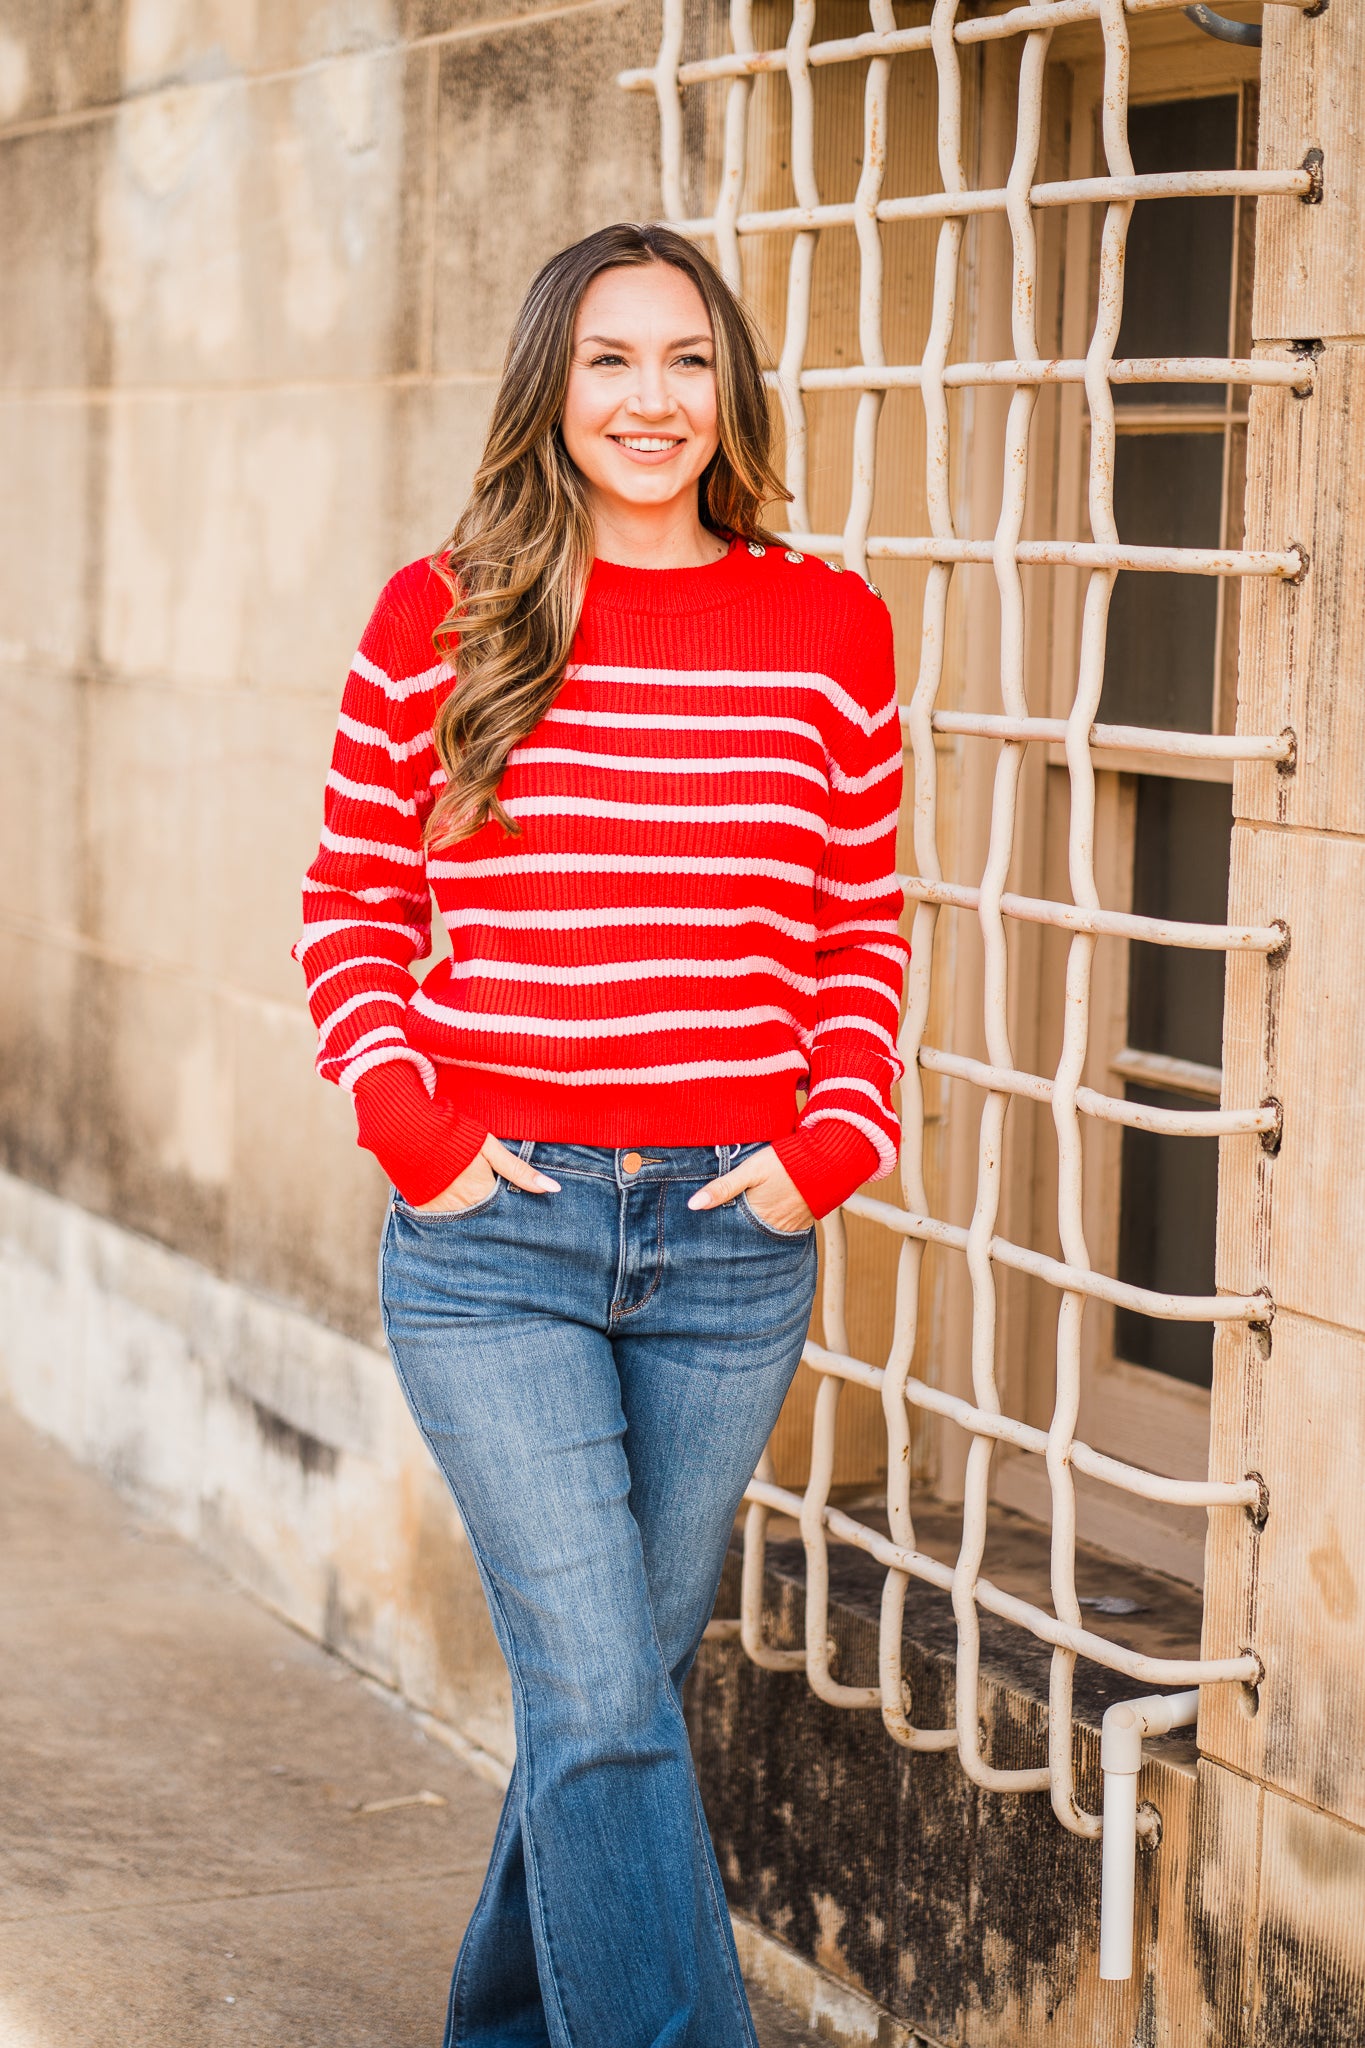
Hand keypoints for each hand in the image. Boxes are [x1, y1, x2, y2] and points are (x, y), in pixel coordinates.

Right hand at [415, 1136, 560, 1212]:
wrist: (410, 1131)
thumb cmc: (455, 1136)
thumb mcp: (491, 1149)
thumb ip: (520, 1171)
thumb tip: (552, 1189)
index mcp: (482, 1195)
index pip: (502, 1214)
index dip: (505, 1210)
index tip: (510, 1212)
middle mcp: (463, 1210)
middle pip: (483, 1220)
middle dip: (487, 1216)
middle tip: (487, 1206)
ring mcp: (440, 1213)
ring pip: (462, 1222)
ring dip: (467, 1215)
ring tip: (465, 1199)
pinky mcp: (422, 1210)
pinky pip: (439, 1220)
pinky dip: (447, 1212)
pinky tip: (448, 1199)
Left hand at [687, 1144, 813, 1234]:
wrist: (827, 1159)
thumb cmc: (787, 1161)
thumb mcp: (749, 1170)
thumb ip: (722, 1187)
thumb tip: (693, 1205)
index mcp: (756, 1216)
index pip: (730, 1229)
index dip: (719, 1225)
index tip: (708, 1225)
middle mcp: (773, 1227)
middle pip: (747, 1234)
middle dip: (736, 1231)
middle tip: (726, 1223)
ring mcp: (789, 1227)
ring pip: (763, 1233)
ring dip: (754, 1227)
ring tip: (747, 1218)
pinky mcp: (802, 1223)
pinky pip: (781, 1229)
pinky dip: (772, 1225)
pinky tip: (766, 1214)